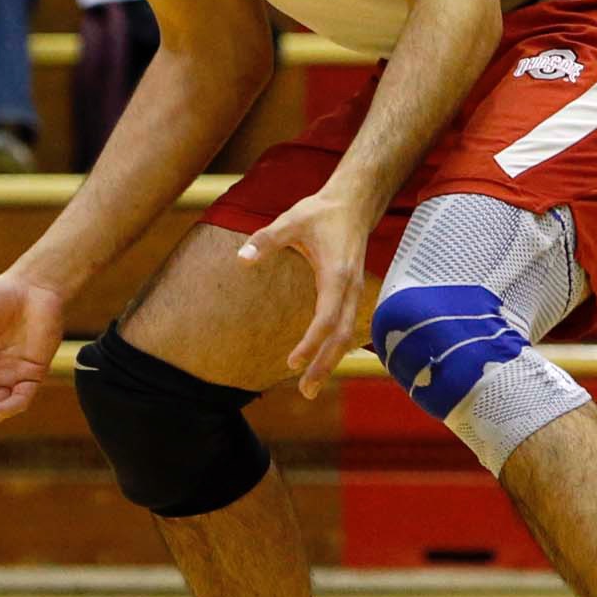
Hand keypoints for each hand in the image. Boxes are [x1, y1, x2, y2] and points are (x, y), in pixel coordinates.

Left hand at [235, 188, 380, 397]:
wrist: (354, 204)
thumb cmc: (321, 213)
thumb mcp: (291, 221)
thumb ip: (265, 240)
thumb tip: (242, 259)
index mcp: (336, 275)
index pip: (325, 318)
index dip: (311, 343)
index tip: (293, 363)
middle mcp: (350, 288)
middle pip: (341, 337)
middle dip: (325, 365)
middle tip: (306, 392)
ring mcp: (355, 293)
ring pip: (347, 336)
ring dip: (331, 362)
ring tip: (312, 387)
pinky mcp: (353, 294)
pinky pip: (348, 328)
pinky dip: (336, 349)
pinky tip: (324, 363)